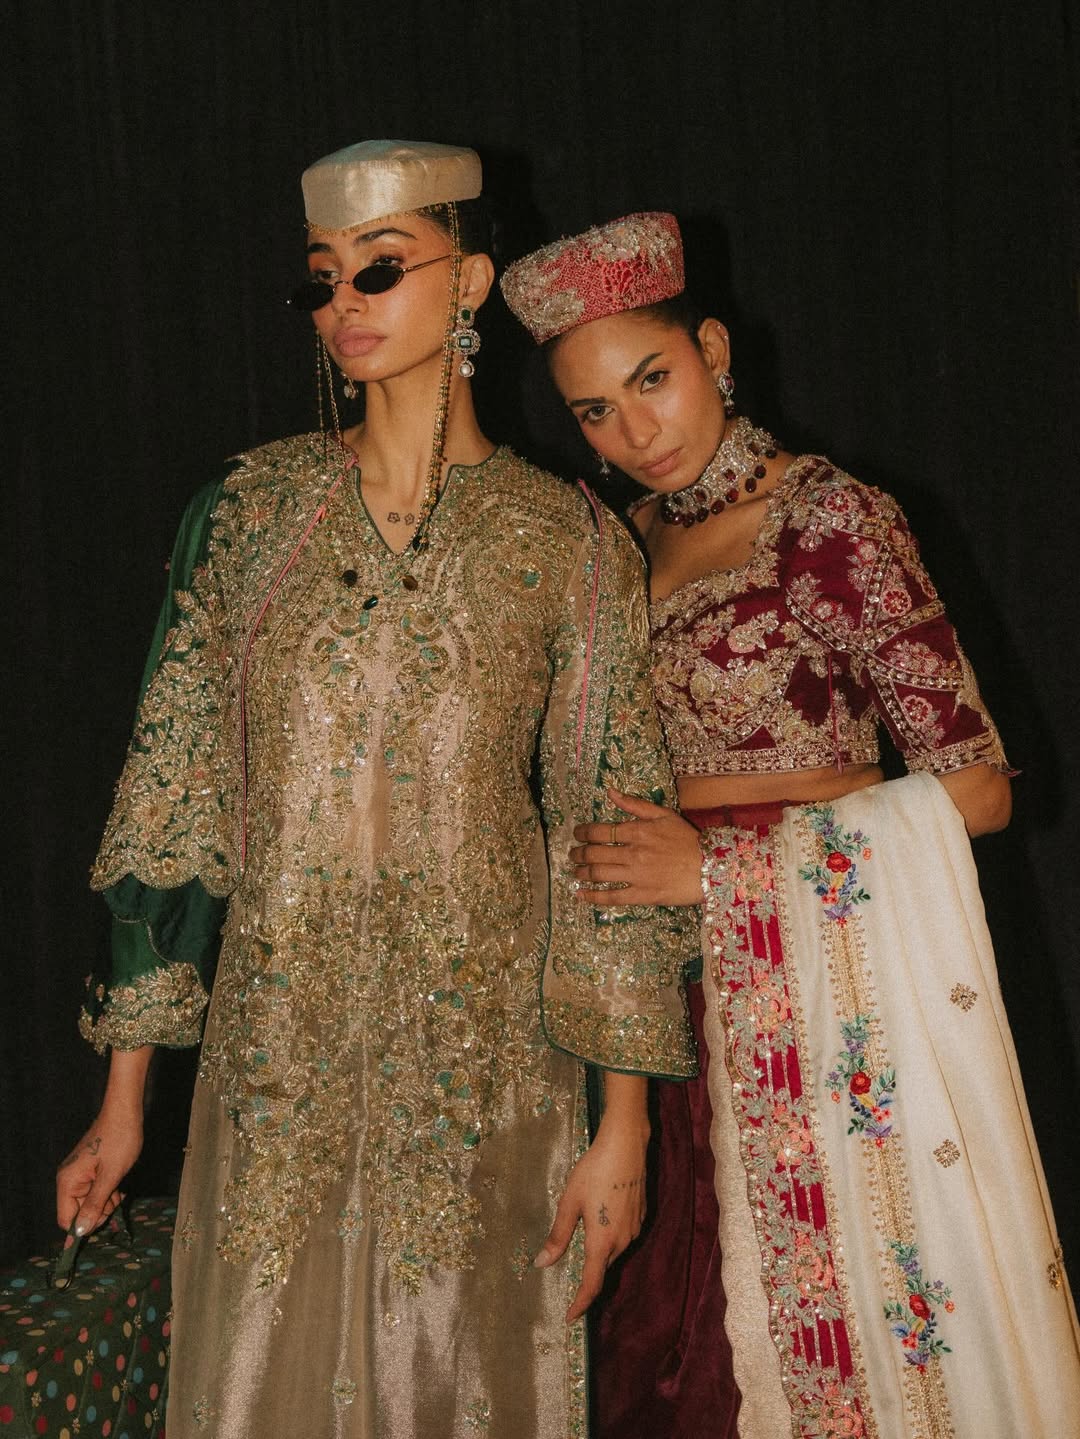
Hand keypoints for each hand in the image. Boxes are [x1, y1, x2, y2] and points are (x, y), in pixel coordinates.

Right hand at [56, 1107, 142, 1236]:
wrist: (125, 1113)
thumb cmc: (118, 1140)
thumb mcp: (110, 1176)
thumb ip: (94, 1205)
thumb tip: (79, 1232)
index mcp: (68, 1182)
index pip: (66, 1219)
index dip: (83, 1227)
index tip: (105, 1223)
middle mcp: (69, 1179)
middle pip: (78, 1212)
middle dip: (99, 1211)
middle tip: (115, 1197)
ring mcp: (79, 1174)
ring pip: (89, 1203)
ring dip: (106, 1202)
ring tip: (118, 1187)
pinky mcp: (89, 1170)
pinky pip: (95, 1191)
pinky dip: (107, 1192)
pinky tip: (118, 1185)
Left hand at [534, 1098, 648, 1322]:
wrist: (626, 1145)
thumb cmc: (593, 1171)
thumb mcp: (569, 1202)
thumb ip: (558, 1235)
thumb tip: (542, 1264)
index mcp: (602, 1241)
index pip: (591, 1283)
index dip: (580, 1304)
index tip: (570, 1317)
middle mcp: (622, 1240)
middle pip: (603, 1267)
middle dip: (588, 1276)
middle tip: (570, 1281)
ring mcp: (635, 1228)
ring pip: (614, 1250)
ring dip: (599, 1252)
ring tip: (585, 1238)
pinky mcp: (641, 1215)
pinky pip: (623, 1235)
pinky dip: (610, 1236)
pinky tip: (603, 1218)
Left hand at [570, 788, 704, 906]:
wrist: (712, 867)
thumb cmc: (688, 840)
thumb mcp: (664, 814)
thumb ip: (635, 804)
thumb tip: (609, 792)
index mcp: (638, 831)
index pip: (600, 831)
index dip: (583, 832)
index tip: (576, 834)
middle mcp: (633, 853)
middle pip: (594, 852)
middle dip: (578, 853)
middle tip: (572, 854)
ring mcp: (636, 875)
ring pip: (599, 873)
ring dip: (581, 872)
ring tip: (575, 871)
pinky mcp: (642, 895)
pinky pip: (612, 897)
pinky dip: (593, 897)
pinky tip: (581, 896)